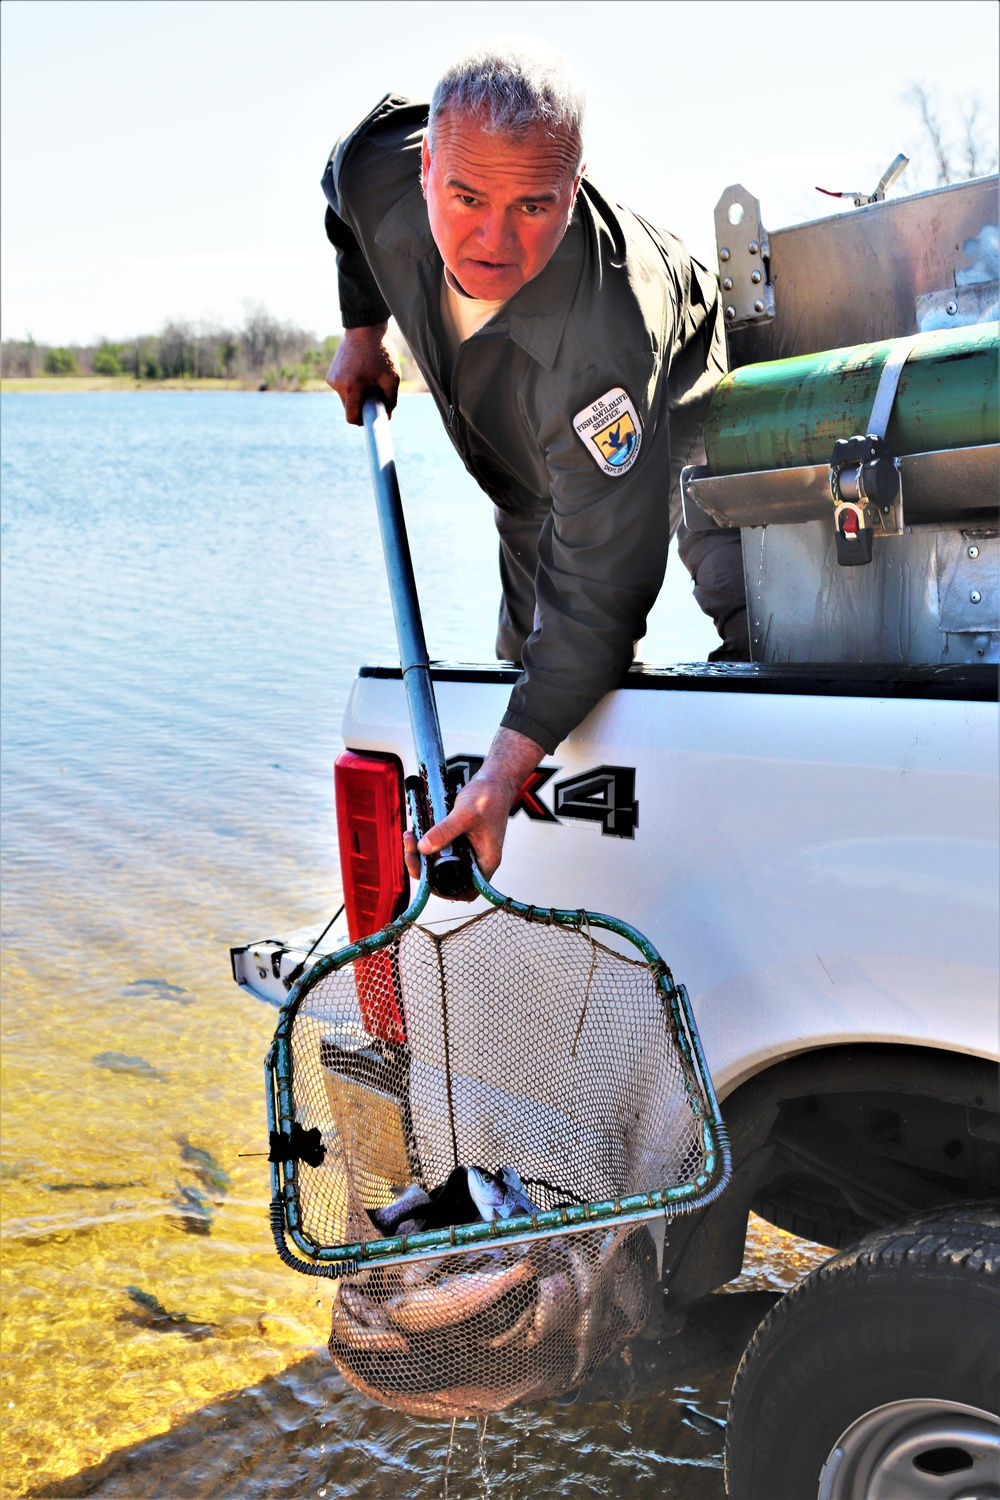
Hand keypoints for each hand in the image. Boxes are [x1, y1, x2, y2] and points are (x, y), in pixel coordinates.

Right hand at [326, 324, 399, 424]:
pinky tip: (360, 373)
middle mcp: (338, 385)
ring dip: (357, 395)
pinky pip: (343, 388)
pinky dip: (352, 386)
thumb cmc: (380, 352)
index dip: (362, 421)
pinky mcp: (331, 374)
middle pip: (350, 408)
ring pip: (346, 398)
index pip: (351, 418)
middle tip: (375, 392)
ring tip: (368, 379)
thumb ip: (390, 401)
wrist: (364, 328)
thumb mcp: (392, 378)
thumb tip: (386, 417)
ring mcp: (332, 378)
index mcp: (352, 388)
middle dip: (362, 405)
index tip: (371, 417)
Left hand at [403, 728, 545, 887]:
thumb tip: (423, 848)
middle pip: (447, 878)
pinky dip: (427, 844)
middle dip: (425, 869)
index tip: (424, 878)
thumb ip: (445, 831)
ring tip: (410, 838)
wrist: (494, 780)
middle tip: (410, 851)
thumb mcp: (465, 814)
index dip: (443, 890)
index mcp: (485, 862)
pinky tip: (416, 832)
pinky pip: (441, 849)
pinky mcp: (460, 841)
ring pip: (441, 864)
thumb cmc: (489, 796)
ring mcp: (468, 851)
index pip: (464, 891)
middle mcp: (477, 861)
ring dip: (422, 856)